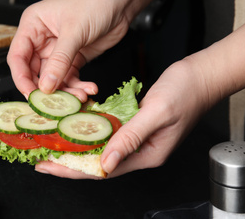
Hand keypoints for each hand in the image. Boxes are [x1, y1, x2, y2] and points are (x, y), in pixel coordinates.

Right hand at [7, 0, 131, 100]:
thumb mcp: (75, 31)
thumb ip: (60, 60)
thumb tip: (46, 86)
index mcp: (33, 25)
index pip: (18, 57)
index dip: (21, 78)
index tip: (31, 95)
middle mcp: (43, 38)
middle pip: (35, 71)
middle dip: (46, 89)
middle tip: (56, 103)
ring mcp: (60, 50)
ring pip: (55, 78)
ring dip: (66, 90)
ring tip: (80, 96)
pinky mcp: (75, 57)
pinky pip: (71, 77)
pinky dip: (78, 86)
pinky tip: (88, 89)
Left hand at [35, 58, 212, 177]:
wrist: (202, 75)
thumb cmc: (187, 92)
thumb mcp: (158, 112)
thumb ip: (131, 137)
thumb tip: (106, 162)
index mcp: (147, 154)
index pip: (103, 169)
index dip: (73, 169)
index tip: (49, 166)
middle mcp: (140, 150)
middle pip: (98, 161)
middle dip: (69, 160)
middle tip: (41, 157)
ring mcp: (137, 137)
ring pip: (101, 147)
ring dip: (77, 146)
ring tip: (52, 144)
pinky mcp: (135, 124)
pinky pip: (108, 131)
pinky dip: (90, 130)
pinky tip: (74, 125)